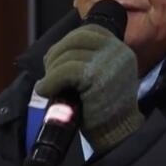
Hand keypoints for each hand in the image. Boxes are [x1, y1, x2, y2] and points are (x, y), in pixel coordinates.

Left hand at [35, 24, 142, 152]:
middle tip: (49, 71)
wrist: (117, 134)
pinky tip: (45, 90)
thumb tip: (56, 52)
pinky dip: (50, 81)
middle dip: (56, 53)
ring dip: (51, 71)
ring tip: (47, 84)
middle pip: (76, 39)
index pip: (89, 31)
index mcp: (120, 49)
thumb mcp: (107, 74)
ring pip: (67, 56)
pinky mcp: (96, 77)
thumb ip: (91, 59)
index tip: (58, 58)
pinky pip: (64, 71)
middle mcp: (117, 51)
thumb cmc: (106, 108)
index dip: (68, 42)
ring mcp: (108, 63)